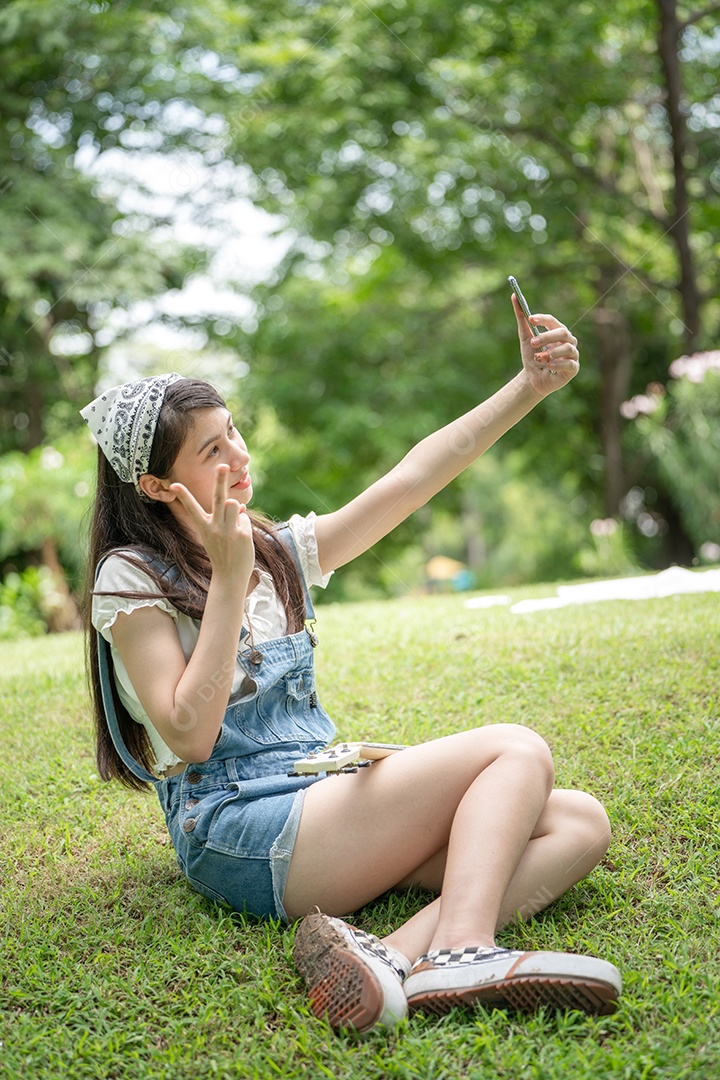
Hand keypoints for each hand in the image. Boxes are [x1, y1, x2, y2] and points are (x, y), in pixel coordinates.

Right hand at [169, 465, 254, 581]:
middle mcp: (215, 527)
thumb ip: (224, 519)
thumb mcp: (216, 535)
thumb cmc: (221, 554)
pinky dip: (244, 526)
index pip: (192, 508)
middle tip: (223, 465)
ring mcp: (229, 531)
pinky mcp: (243, 535)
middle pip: (218, 498)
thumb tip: (238, 504)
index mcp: (204, 527)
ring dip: (235, 509)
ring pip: (234, 504)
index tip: (173, 484)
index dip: (183, 496)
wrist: (229, 576)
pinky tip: (241, 540)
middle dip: (220, 480)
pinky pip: (245, 519)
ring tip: (232, 525)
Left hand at [512, 293, 579, 396]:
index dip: (543, 319)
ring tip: (538, 359)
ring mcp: (572, 354)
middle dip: (546, 337)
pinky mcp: (573, 368)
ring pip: (567, 348)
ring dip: (550, 353)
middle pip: (563, 332)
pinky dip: (557, 364)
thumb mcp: (525, 337)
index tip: (531, 318)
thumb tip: (514, 295)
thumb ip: (521, 318)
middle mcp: (568, 341)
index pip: (553, 321)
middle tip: (532, 343)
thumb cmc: (531, 357)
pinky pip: (569, 363)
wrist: (532, 379)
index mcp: (557, 331)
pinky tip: (547, 367)